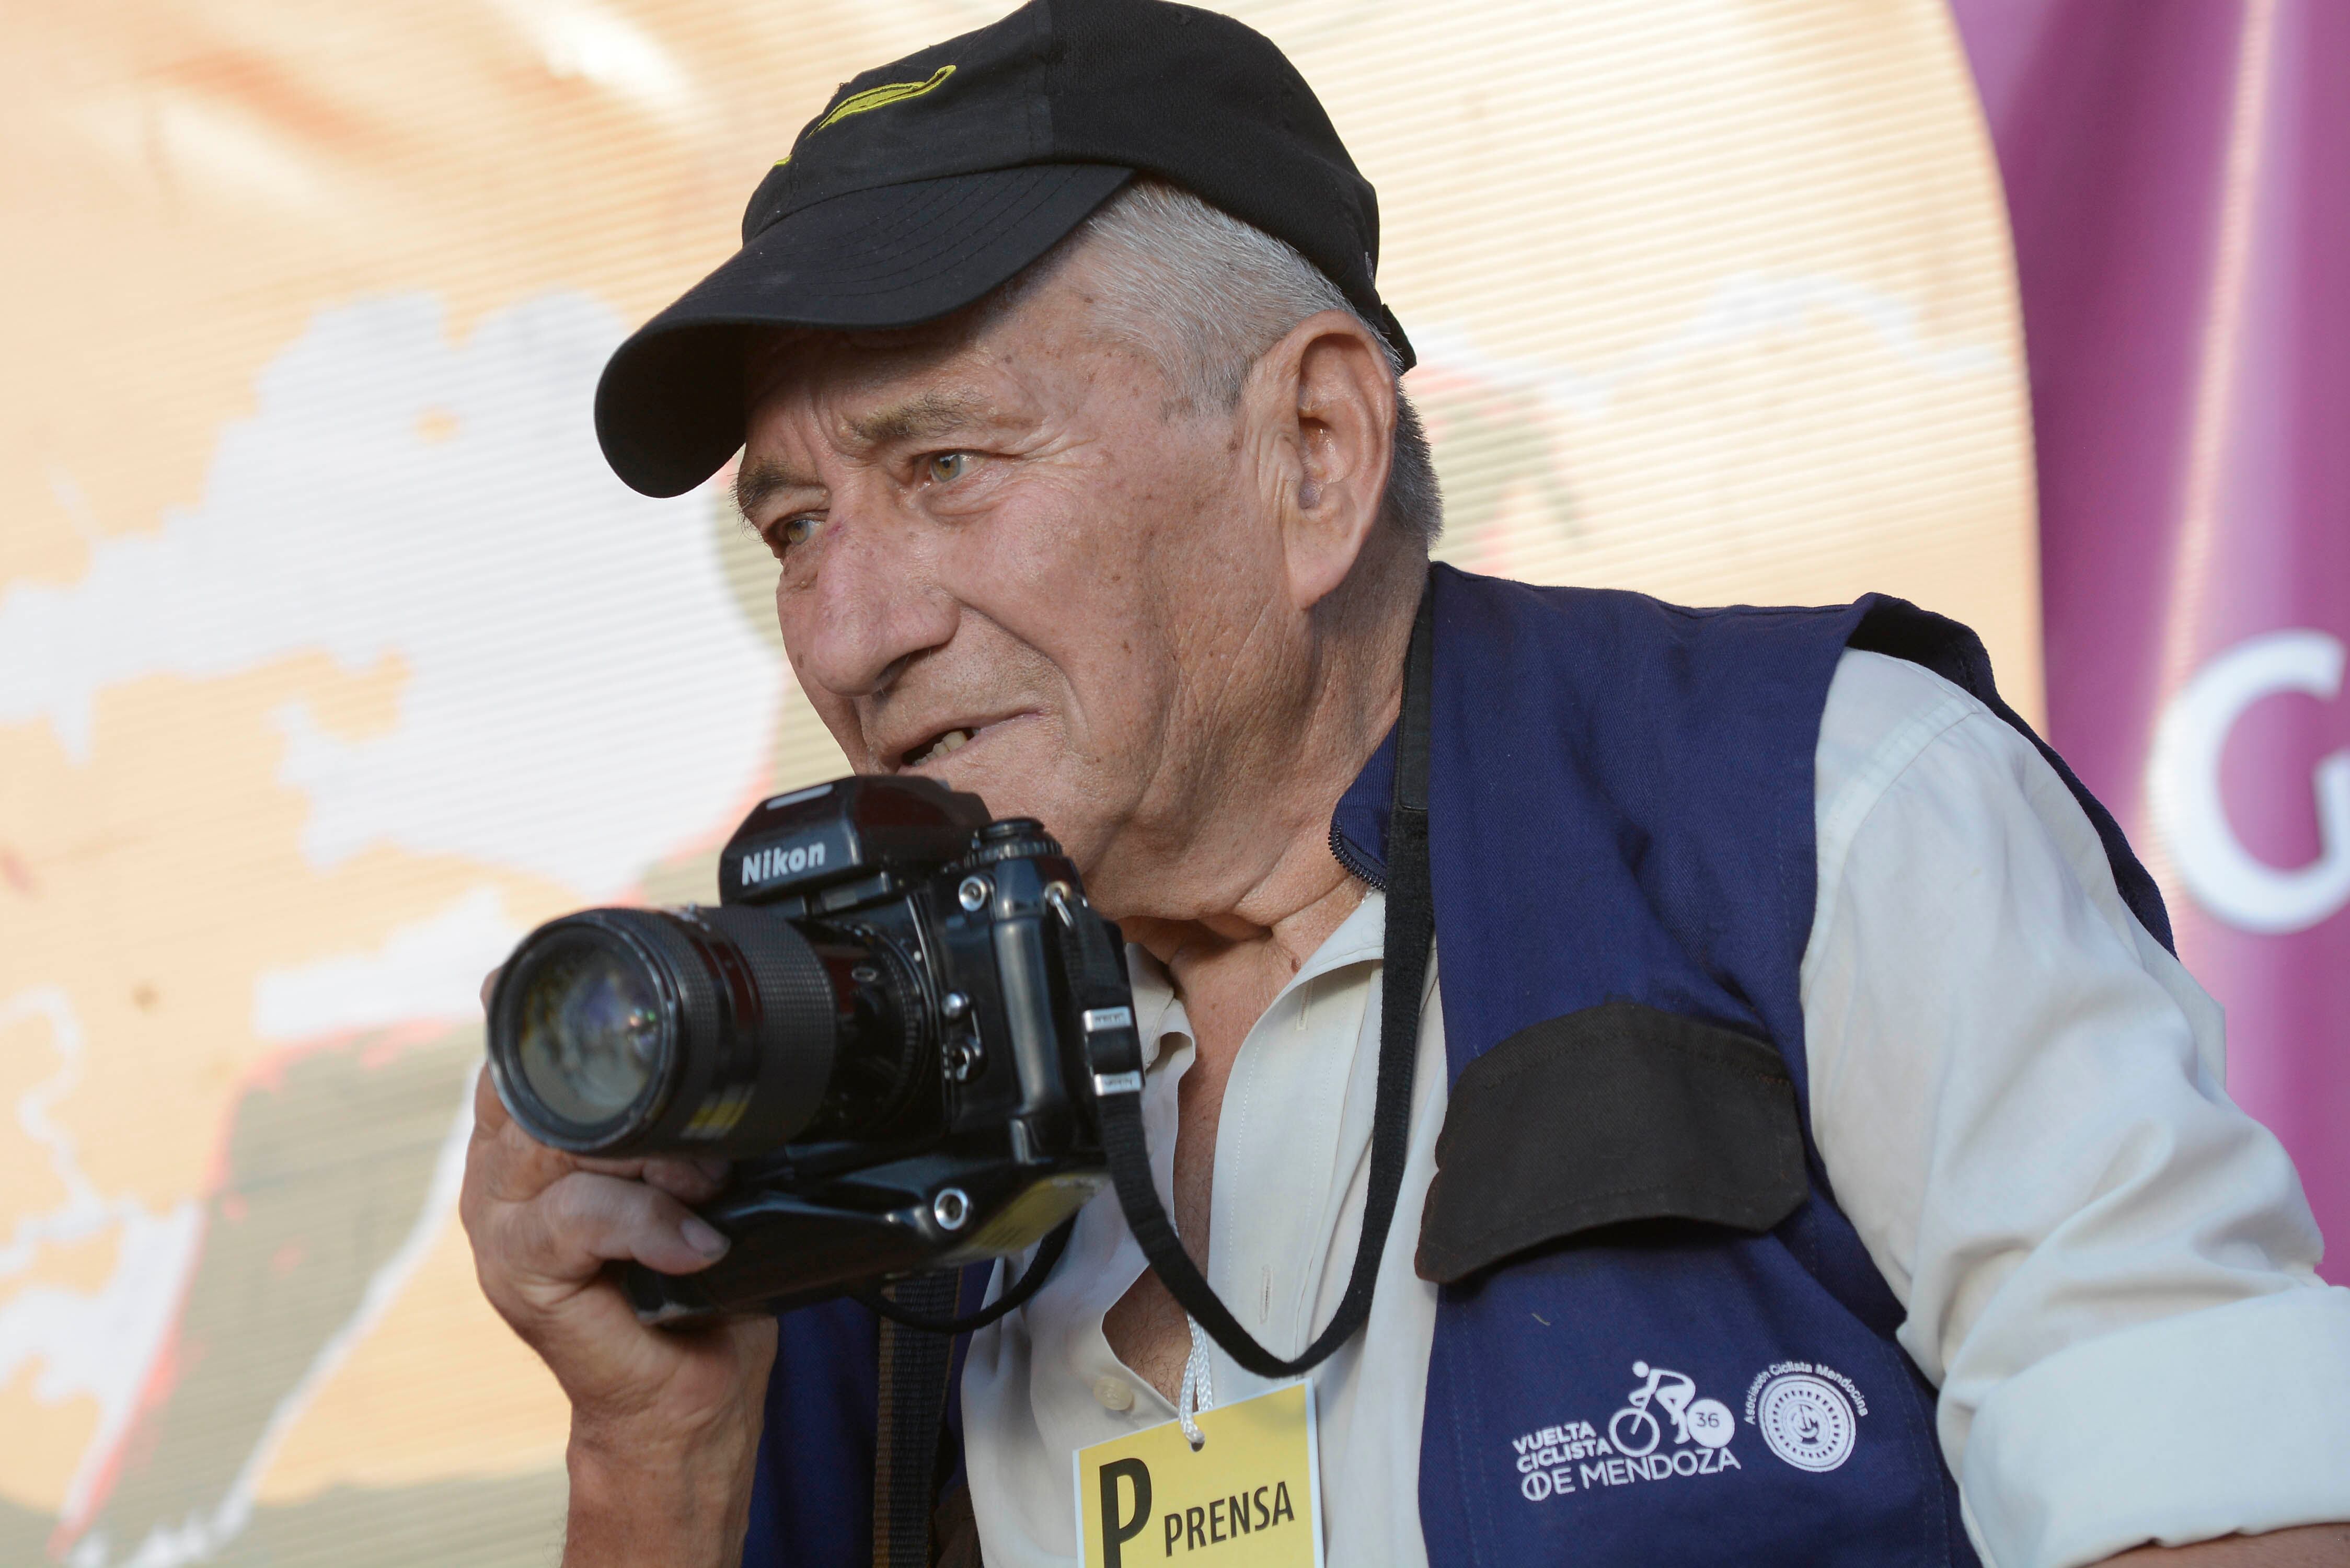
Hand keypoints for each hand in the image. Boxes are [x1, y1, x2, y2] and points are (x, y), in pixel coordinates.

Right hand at [460, 1061, 776, 1566]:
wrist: (684, 1394)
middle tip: (705, 1152)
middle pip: (550, 1085)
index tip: (633, 1010)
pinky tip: (696, 1243)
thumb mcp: (682, 1178)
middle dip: (638, 1100)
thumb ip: (666, 1120)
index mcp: (527, 1139)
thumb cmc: (691, 1284)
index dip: (578, 1022)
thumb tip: (720, 1060)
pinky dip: (650, 1222)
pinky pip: (580, 1216)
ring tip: (706, 1191)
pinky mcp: (520, 1272)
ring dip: (653, 1159)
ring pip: (563, 1140)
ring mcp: (499, 1223)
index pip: (529, 1048)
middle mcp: (498, 1172)